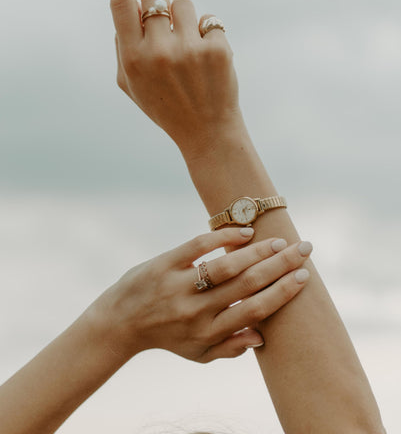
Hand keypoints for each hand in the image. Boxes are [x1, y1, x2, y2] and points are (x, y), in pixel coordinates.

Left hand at [88, 228, 311, 363]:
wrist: (120, 322)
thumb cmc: (167, 336)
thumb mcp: (198, 353)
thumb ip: (230, 347)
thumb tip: (263, 337)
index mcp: (209, 333)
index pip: (254, 311)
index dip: (281, 293)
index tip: (304, 277)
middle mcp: (197, 311)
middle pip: (246, 285)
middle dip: (280, 266)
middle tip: (304, 250)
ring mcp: (179, 287)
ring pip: (226, 266)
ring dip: (257, 252)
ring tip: (279, 241)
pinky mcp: (165, 265)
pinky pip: (198, 247)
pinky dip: (223, 237)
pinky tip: (245, 232)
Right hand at [110, 0, 243, 156]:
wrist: (207, 131)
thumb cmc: (165, 105)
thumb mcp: (132, 84)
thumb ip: (123, 47)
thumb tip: (129, 7)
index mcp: (133, 59)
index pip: (120, 2)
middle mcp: (159, 51)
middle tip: (165, 17)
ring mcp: (190, 49)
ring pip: (183, 3)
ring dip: (185, 18)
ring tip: (187, 44)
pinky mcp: (218, 49)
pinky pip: (209, 20)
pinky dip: (208, 35)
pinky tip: (206, 58)